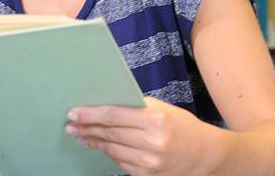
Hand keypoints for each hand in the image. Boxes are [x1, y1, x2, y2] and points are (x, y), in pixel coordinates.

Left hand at [65, 97, 218, 175]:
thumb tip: (102, 105)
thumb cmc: (180, 125)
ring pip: (111, 149)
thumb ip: (134, 107)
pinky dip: (108, 152)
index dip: (90, 114)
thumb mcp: (160, 109)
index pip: (113, 115)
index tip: (73, 112)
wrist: (204, 154)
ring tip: (79, 134)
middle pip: (109, 133)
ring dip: (93, 141)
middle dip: (86, 127)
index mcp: (155, 119)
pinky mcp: (148, 175)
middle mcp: (152, 142)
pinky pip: (120, 162)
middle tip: (70, 123)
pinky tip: (98, 145)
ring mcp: (150, 162)